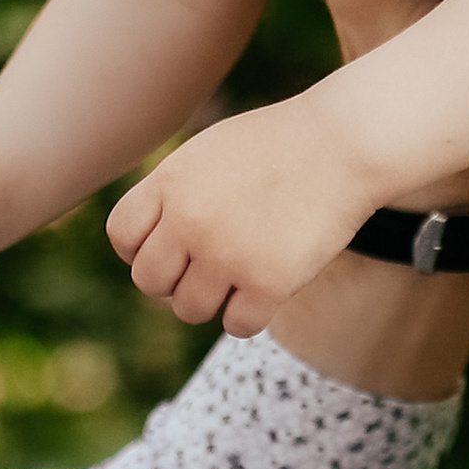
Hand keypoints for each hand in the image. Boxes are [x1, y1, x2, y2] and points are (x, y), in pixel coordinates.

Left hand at [106, 97, 381, 335]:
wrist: (346, 143)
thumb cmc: (282, 144)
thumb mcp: (212, 151)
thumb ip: (174, 193)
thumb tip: (145, 247)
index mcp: (171, 182)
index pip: (122, 237)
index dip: (142, 248)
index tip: (173, 245)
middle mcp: (189, 220)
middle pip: (150, 281)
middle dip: (176, 279)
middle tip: (211, 265)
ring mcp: (226, 254)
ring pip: (190, 309)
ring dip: (213, 299)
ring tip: (242, 273)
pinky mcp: (268, 282)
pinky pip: (237, 325)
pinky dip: (250, 314)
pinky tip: (268, 288)